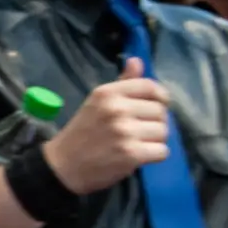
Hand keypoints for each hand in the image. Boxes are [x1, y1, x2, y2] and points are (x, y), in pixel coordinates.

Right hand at [40, 59, 168, 194]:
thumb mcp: (97, 102)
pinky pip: (162, 151)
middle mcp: (117, 109)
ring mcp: (125, 132)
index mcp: (107, 93)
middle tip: (139, 131)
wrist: (64, 166)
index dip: (160, 98)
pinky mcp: (131, 154)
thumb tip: (137, 61)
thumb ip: (122, 83)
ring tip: (138, 144)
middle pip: (161, 112)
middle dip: (155, 122)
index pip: (150, 87)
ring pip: (163, 132)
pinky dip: (154, 156)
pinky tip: (139, 156)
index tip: (154, 108)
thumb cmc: (83, 132)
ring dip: (155, 140)